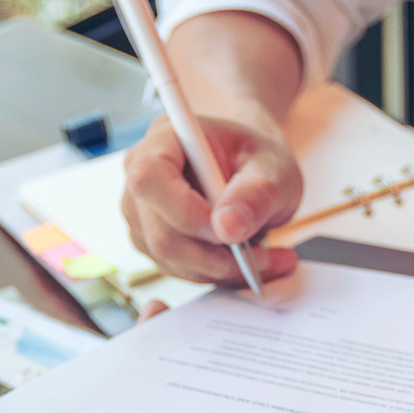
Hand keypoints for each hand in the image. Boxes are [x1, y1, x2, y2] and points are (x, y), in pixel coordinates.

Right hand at [120, 114, 303, 285]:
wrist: (249, 168)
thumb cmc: (256, 158)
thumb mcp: (273, 167)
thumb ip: (256, 193)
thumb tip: (228, 227)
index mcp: (163, 139)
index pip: (149, 179)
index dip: (186, 213)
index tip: (232, 231)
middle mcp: (140, 177)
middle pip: (161, 233)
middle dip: (216, 255)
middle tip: (266, 257)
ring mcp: (141, 214)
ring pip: (171, 259)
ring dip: (222, 269)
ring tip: (269, 259)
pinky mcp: (152, 242)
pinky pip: (180, 270)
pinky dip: (218, 273)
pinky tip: (248, 261)